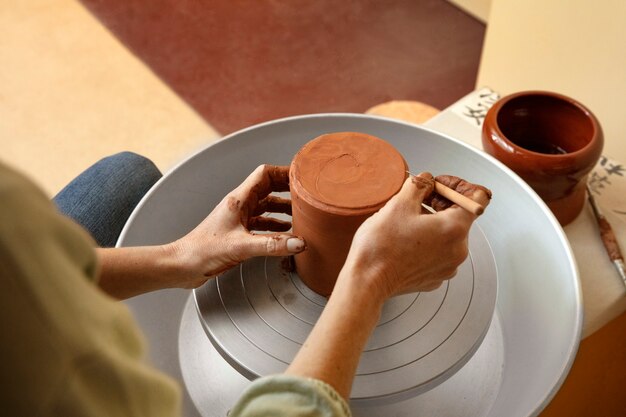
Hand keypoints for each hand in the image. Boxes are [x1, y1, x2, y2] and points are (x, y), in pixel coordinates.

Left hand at [169, 164, 305, 288]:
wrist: (182, 265)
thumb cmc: (201, 250)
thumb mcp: (241, 246)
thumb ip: (271, 245)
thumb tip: (298, 243)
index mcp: (238, 199)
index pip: (264, 174)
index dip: (283, 172)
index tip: (301, 175)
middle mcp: (240, 205)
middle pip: (268, 188)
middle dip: (288, 189)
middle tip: (306, 194)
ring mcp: (239, 218)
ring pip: (266, 206)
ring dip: (283, 208)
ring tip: (301, 214)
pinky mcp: (238, 233)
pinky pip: (262, 223)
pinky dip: (275, 225)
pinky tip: (285, 233)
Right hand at [340, 172, 490, 302]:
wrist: (367, 281)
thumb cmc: (382, 246)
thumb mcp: (399, 203)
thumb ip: (419, 185)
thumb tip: (426, 181)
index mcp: (455, 228)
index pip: (477, 198)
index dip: (459, 185)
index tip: (438, 185)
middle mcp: (459, 250)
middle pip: (461, 216)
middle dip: (441, 202)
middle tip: (417, 199)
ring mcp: (448, 266)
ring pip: (448, 234)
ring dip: (432, 222)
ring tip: (406, 220)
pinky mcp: (436, 276)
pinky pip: (438, 251)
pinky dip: (427, 241)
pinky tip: (406, 239)